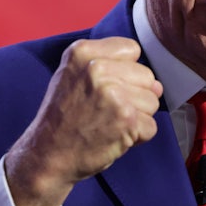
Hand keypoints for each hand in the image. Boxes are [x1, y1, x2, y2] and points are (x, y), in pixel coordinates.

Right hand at [5, 37, 162, 205]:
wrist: (47, 155)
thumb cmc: (63, 116)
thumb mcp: (74, 75)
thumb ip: (114, 67)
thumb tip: (158, 85)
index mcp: (82, 52)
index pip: (131, 49)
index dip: (124, 71)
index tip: (103, 87)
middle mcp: (97, 68)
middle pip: (147, 76)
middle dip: (134, 96)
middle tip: (105, 110)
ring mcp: (113, 93)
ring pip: (152, 101)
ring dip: (136, 118)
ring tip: (108, 123)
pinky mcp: (125, 119)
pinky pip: (151, 126)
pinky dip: (137, 137)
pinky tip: (113, 137)